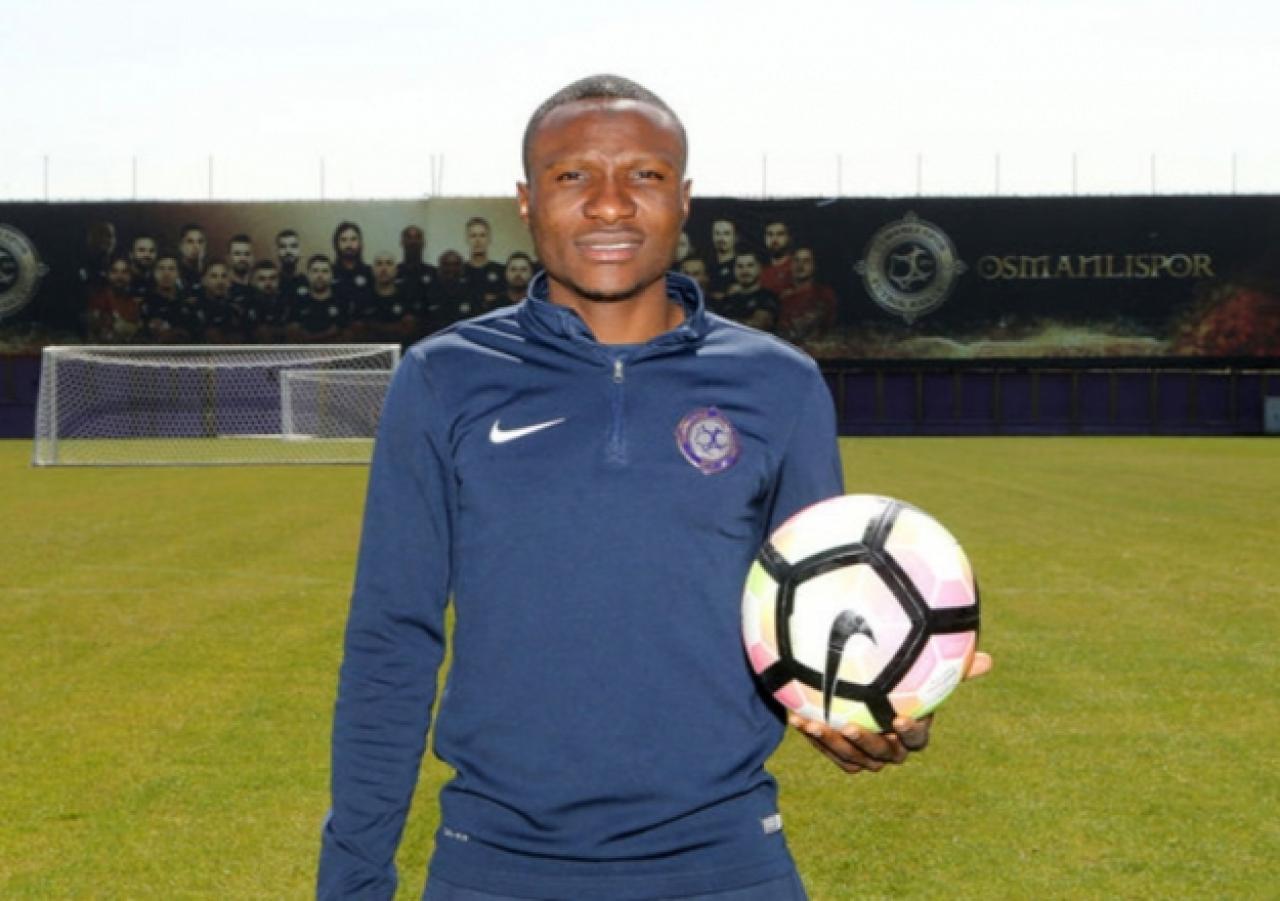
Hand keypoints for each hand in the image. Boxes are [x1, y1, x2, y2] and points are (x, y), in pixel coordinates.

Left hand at [791, 652, 992, 774]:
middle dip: (864, 741)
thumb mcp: (920, 669)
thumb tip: (990, 660)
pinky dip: (814, 737)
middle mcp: (891, 748)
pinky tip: (796, 717)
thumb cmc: (898, 678)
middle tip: (847, 723)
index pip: (917, 739)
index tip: (897, 717)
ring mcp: (865, 754)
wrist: (862, 689)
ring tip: (815, 723)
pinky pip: (829, 752)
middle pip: (881, 754)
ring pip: (852, 758)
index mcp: (912, 731)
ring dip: (832, 742)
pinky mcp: (841, 752)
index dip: (909, 731)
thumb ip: (947, 665)